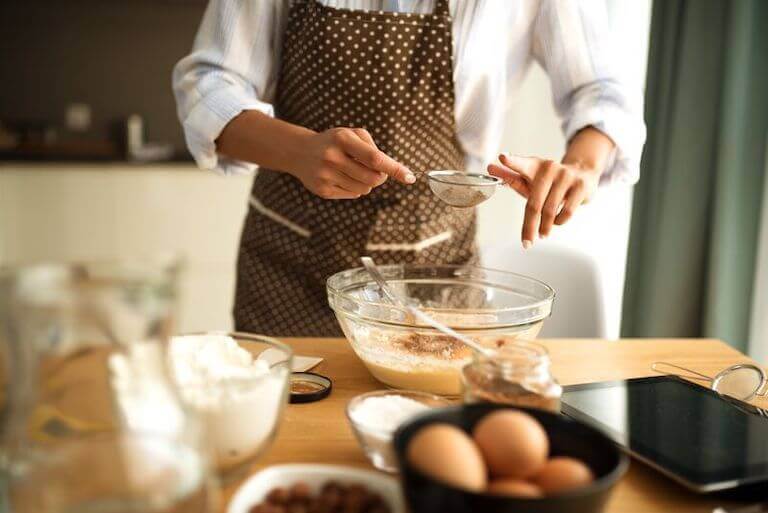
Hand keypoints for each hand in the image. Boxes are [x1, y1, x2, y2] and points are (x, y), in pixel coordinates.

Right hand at [291, 127, 414, 199]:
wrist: (300, 152)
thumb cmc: (334, 142)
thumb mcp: (351, 135)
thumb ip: (373, 148)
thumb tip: (391, 169)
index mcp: (343, 139)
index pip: (375, 158)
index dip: (394, 169)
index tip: (410, 177)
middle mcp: (333, 157)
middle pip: (373, 178)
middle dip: (380, 177)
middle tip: (376, 171)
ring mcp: (326, 175)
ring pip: (364, 189)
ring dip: (367, 183)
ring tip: (354, 171)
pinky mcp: (322, 190)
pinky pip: (352, 195)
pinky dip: (354, 188)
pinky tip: (343, 177)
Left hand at [488, 154, 599, 247]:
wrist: (583, 174)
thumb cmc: (548, 182)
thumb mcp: (530, 180)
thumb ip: (510, 176)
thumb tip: (490, 168)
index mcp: (533, 166)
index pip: (521, 164)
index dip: (512, 162)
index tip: (503, 157)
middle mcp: (549, 168)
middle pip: (534, 204)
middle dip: (529, 227)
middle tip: (526, 243)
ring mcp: (566, 176)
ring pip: (550, 211)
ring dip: (545, 228)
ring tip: (542, 235)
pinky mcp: (580, 185)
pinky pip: (566, 212)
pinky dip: (559, 221)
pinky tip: (556, 222)